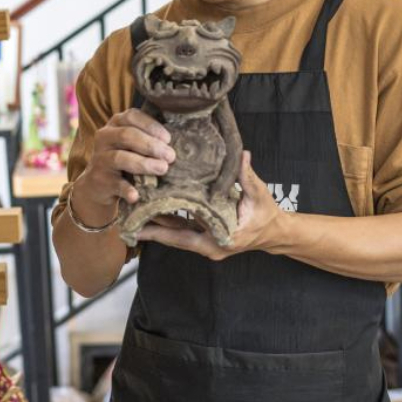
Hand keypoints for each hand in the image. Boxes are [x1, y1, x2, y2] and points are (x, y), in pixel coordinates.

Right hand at [70, 108, 175, 222]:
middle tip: (171, 156)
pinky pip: (115, 184)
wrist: (99, 185)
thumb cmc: (125, 158)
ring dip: (143, 164)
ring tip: (162, 169)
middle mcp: (104, 138)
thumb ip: (149, 136)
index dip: (151, 126)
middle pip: (127, 135)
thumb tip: (182, 137)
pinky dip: (126, 190)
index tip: (168, 139)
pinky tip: (136, 195)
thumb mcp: (132, 143)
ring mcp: (100, 159)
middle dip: (151, 145)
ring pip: (120, 158)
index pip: (131, 116)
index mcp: (115, 124)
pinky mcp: (100, 180)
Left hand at [136, 151, 286, 259]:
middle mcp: (210, 246)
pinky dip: (168, 223)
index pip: (184, 236)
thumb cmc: (267, 214)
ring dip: (156, 226)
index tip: (140, 225)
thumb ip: (247, 176)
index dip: (162, 231)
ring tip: (132, 215)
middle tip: (126, 220)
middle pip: (174, 238)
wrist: (276, 233)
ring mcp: (207, 244)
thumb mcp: (259, 195)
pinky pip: (182, 232)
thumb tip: (242, 155)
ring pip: (176, 236)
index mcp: (220, 237)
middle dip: (151, 230)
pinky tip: (152, 212)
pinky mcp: (205, 239)